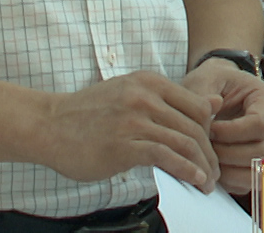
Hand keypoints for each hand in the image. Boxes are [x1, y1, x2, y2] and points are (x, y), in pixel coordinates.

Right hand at [39, 72, 220, 190]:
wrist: (48, 125)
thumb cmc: (88, 114)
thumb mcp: (131, 94)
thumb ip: (171, 100)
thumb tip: (214, 103)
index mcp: (149, 82)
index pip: (198, 105)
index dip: (210, 131)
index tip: (210, 149)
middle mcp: (145, 96)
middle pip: (196, 126)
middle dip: (210, 153)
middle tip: (215, 172)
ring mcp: (134, 119)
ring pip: (185, 142)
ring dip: (203, 166)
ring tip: (207, 182)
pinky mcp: (124, 144)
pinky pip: (166, 157)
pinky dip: (186, 170)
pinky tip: (194, 180)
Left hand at [184, 57, 263, 193]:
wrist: (214, 94)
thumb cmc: (213, 83)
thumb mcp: (206, 78)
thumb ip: (204, 92)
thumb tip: (210, 106)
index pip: (259, 124)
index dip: (231, 132)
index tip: (209, 129)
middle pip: (262, 152)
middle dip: (228, 153)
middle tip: (204, 146)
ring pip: (257, 172)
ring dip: (227, 170)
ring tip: (206, 156)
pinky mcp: (258, 167)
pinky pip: (247, 183)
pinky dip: (227, 181)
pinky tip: (211, 165)